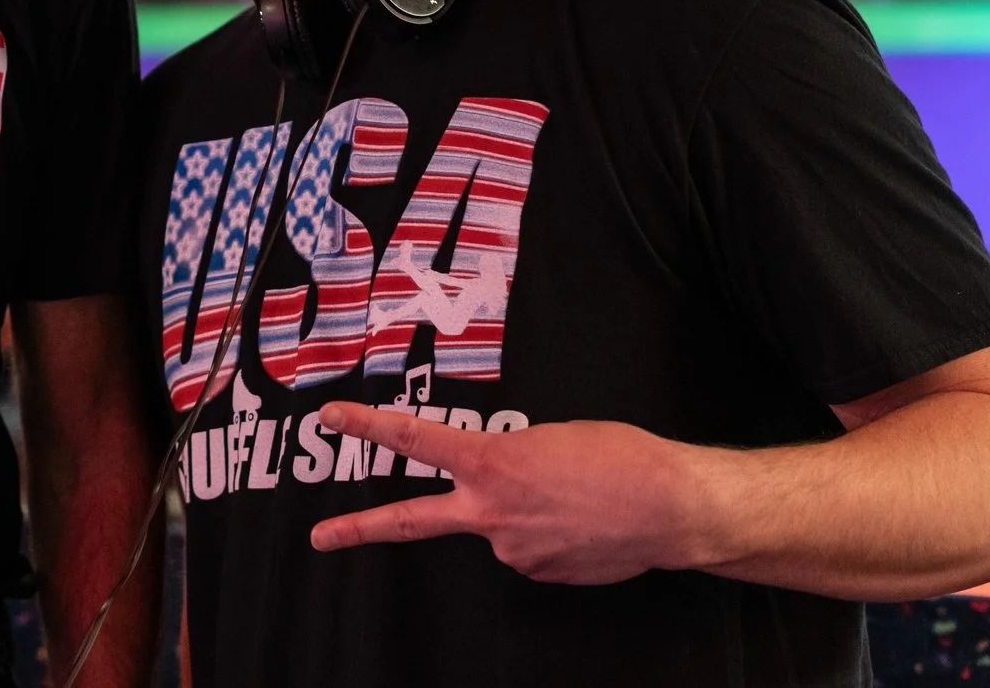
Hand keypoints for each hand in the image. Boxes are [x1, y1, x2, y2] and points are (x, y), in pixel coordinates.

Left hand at [306, 403, 710, 584]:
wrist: (669, 509)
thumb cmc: (620, 457)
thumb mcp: (553, 435)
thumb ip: (510, 457)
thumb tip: (502, 480)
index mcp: (491, 462)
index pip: (414, 440)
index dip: (368, 427)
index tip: (332, 418)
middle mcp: (491, 511)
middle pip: (411, 520)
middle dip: (360, 529)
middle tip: (319, 537)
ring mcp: (512, 549)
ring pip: (500, 526)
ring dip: (526, 512)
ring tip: (576, 498)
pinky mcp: (537, 572)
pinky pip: (530, 547)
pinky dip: (549, 533)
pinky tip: (582, 522)